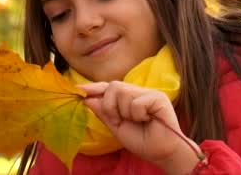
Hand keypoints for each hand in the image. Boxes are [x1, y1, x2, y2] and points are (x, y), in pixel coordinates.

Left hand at [79, 81, 201, 173]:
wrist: (161, 153)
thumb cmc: (142, 141)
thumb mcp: (116, 127)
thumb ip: (103, 112)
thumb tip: (87, 98)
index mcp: (128, 99)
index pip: (109, 88)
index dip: (95, 88)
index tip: (79, 89)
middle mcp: (138, 92)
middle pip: (113, 86)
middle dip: (110, 106)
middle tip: (120, 120)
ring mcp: (148, 93)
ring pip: (123, 93)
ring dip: (125, 112)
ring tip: (138, 122)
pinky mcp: (158, 97)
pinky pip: (136, 102)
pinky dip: (137, 115)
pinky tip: (148, 120)